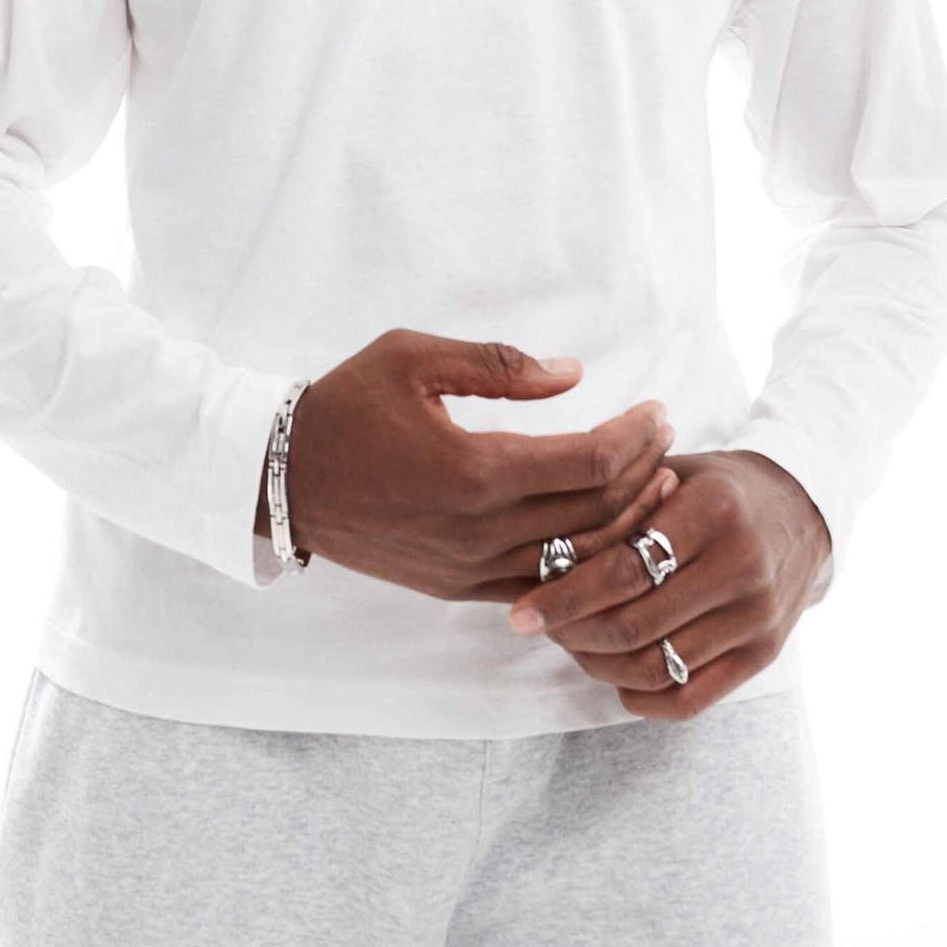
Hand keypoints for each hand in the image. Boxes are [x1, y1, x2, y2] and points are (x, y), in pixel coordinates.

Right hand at [267, 328, 677, 603]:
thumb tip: (573, 374)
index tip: (658, 410)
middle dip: (646, 474)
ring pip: (578, 561)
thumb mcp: (413, 357)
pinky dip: (583, 564)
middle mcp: (480, 530)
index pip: (592, 462)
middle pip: (598, 514)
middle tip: (666, 438)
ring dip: (626, 526)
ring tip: (653, 486)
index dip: (638, 435)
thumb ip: (499, 365)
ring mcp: (470, 569)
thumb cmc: (346, 405)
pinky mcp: (457, 589)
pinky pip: (541, 586)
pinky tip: (604, 534)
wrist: (281, 478)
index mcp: (475, 470)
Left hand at [505, 447, 832, 720]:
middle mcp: (740, 566)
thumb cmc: (719, 486)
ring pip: (657, 667)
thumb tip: (539, 545)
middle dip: (573, 634)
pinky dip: (642, 697)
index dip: (565, 596)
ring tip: (573, 645)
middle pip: (634, 625)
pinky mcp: (765, 653)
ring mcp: (757, 616)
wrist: (804, 506)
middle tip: (539, 627)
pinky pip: (692, 698)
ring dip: (600, 666)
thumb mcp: (674, 469)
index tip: (521, 611)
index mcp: (711, 511)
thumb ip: (618, 501)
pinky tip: (615, 677)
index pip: (624, 570)